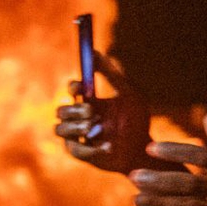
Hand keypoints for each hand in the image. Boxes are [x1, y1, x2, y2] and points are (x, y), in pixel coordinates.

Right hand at [55, 50, 153, 172]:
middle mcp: (81, 118)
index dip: (73, 87)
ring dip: (74, 126)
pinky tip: (108, 146)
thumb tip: (95, 51)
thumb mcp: (128, 94)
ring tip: (92, 126)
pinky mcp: (84, 154)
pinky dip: (89, 148)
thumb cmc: (137, 120)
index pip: (73, 91)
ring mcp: (80, 137)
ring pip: (60, 129)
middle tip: (91, 111)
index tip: (80, 87)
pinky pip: (75, 150)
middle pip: (61, 110)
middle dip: (73, 109)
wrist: (146, 149)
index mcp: (90, 101)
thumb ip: (112, 74)